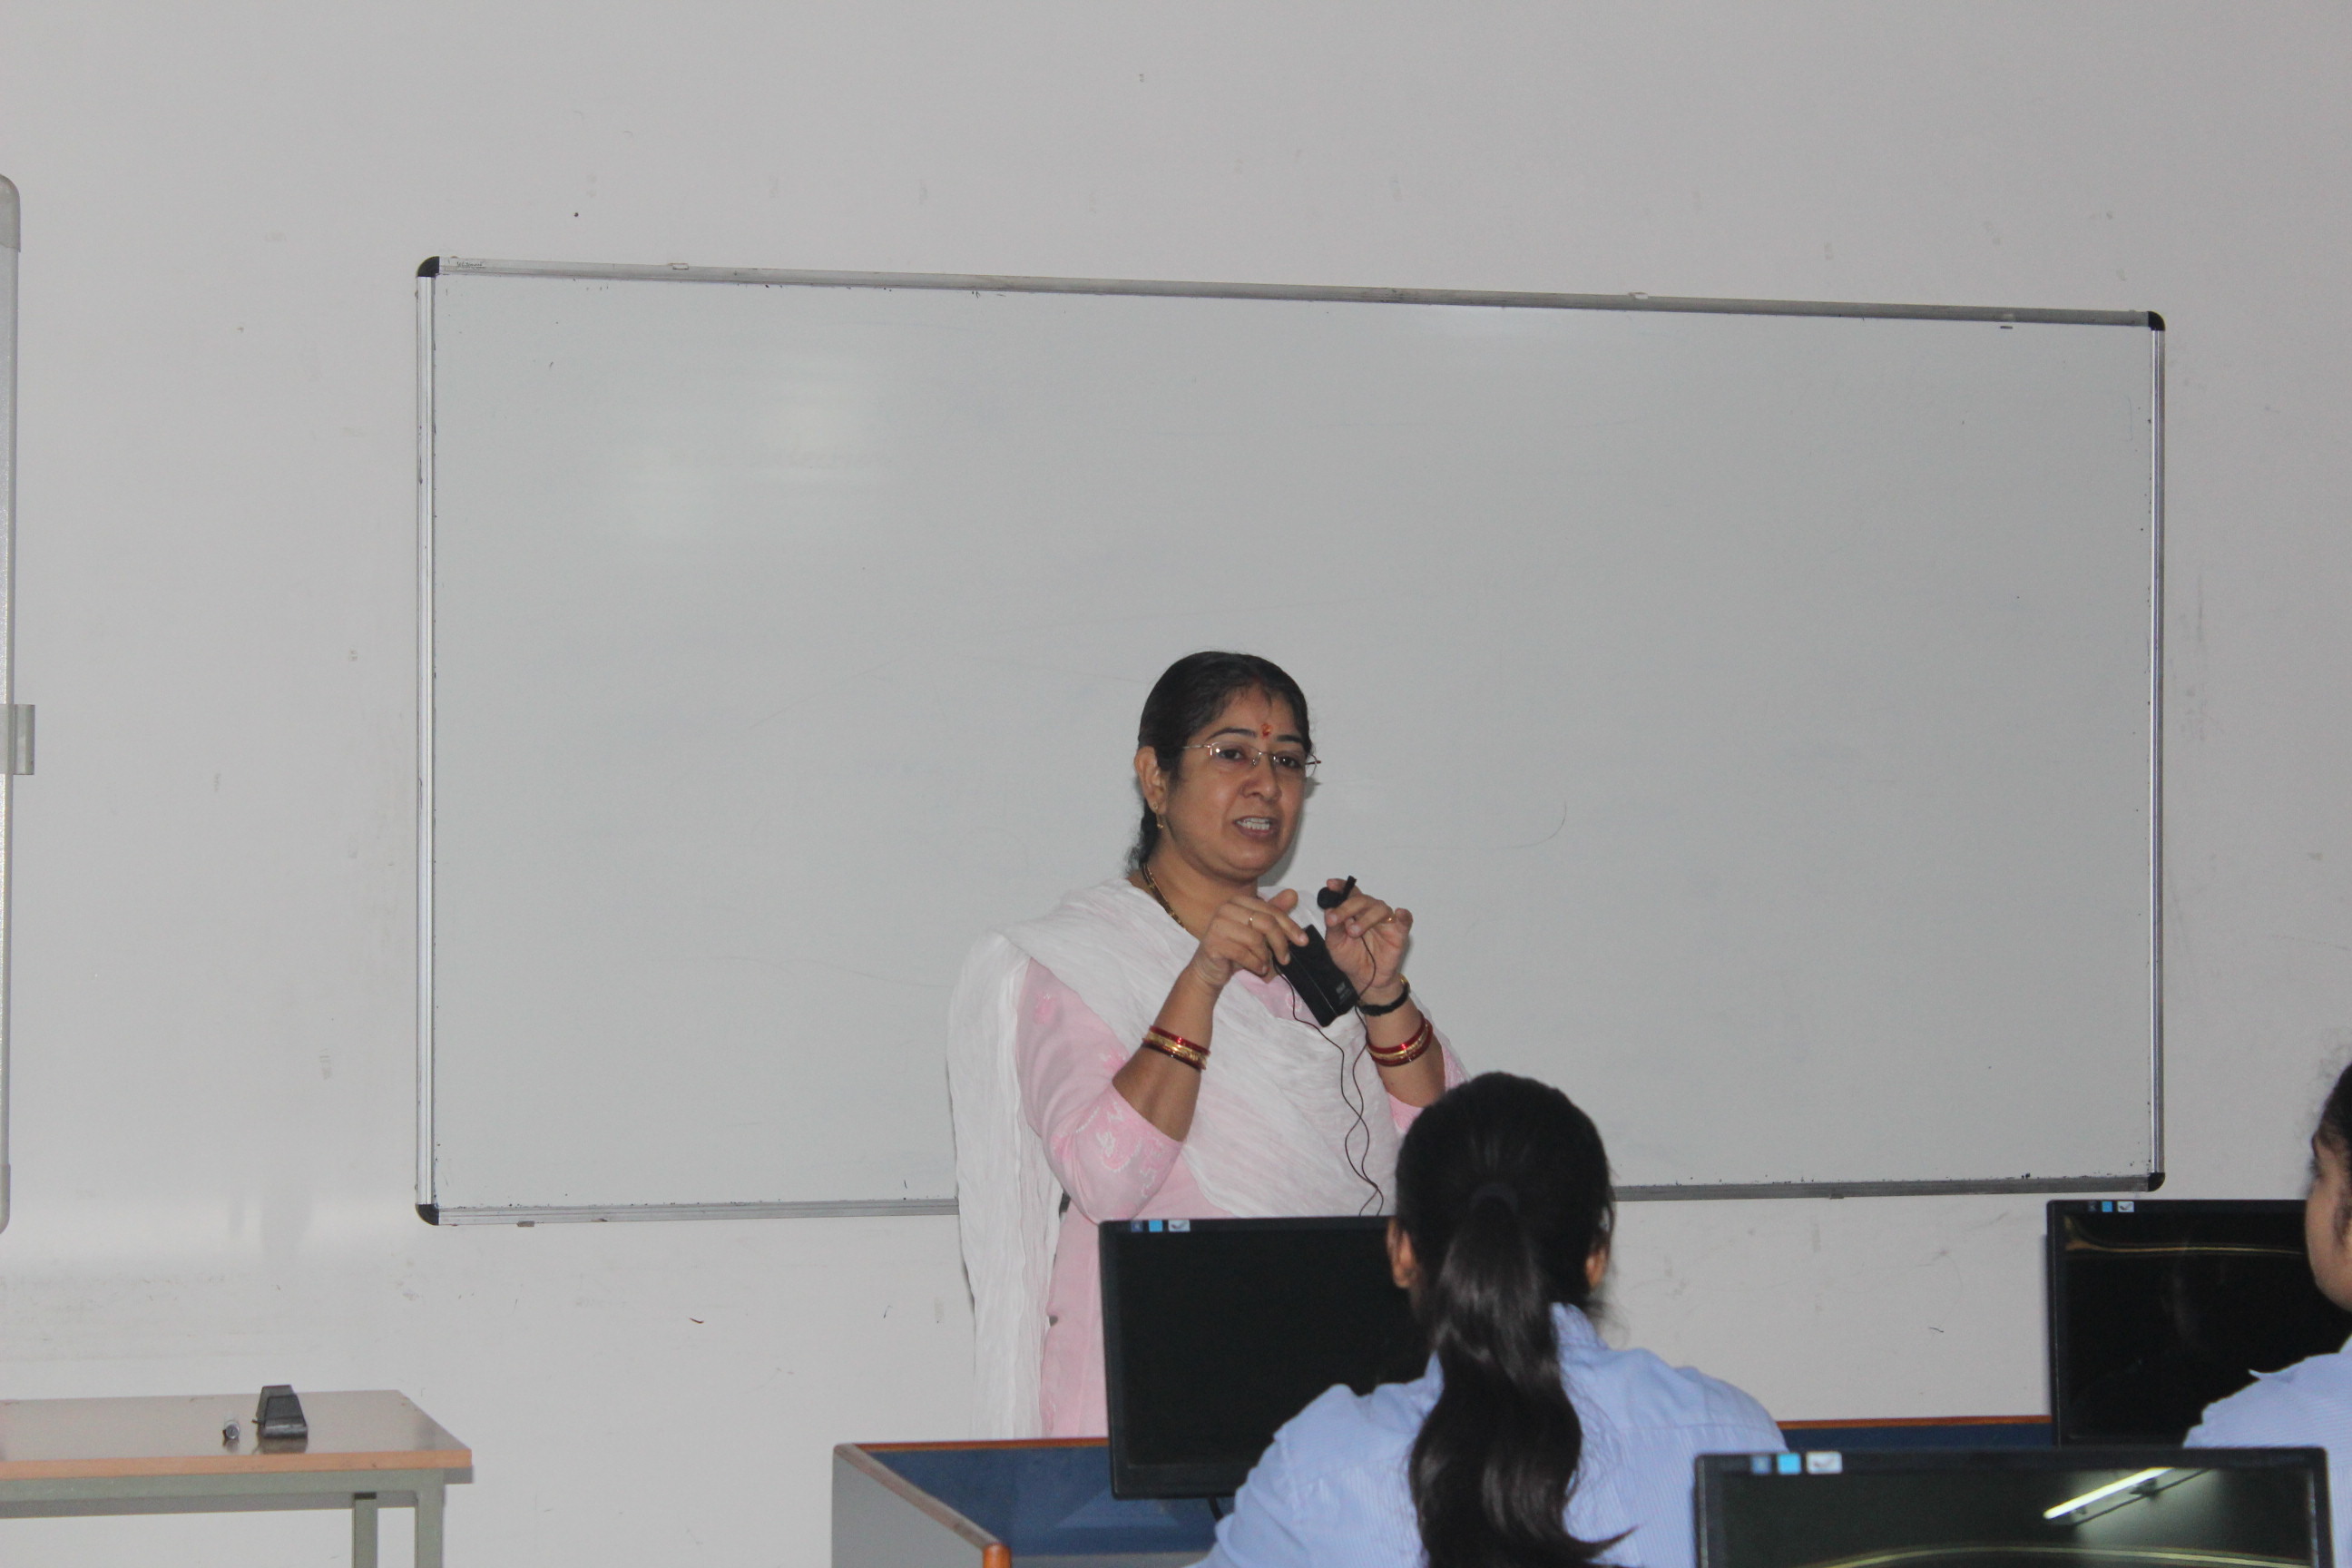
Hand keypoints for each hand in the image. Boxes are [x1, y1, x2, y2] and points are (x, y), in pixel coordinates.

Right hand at [1183, 889, 1308, 991]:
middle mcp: (1227, 908)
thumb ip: (1274, 913)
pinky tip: (1258, 968)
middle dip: (1280, 943)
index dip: (1290, 926)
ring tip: (1265, 964)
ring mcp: (1217, 924)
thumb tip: (1293, 894)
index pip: (1271, 911)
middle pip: (1266, 923)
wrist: (1209, 970)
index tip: (1303, 941)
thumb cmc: (1235, 949)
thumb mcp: (1258, 931)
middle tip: (1286, 959)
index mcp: (1239, 901)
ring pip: (1255, 939)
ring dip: (1265, 956)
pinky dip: (1255, 963)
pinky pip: (1243, 953)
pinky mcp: (1212, 943)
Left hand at [1318, 879, 1411, 999]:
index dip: (1341, 887)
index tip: (1330, 885)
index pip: (1349, 893)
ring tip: (1353, 931)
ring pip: (1379, 908)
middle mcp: (1370, 912)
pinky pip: (1405, 921)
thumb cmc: (1350, 958)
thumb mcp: (1335, 944)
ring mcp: (1385, 921)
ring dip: (1366, 917)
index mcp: (1353, 911)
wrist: (1364, 978)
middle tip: (1334, 919)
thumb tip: (1329, 911)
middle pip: (1362, 900)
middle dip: (1346, 907)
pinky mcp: (1398, 933)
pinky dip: (1404, 916)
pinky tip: (1400, 913)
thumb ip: (1333, 928)